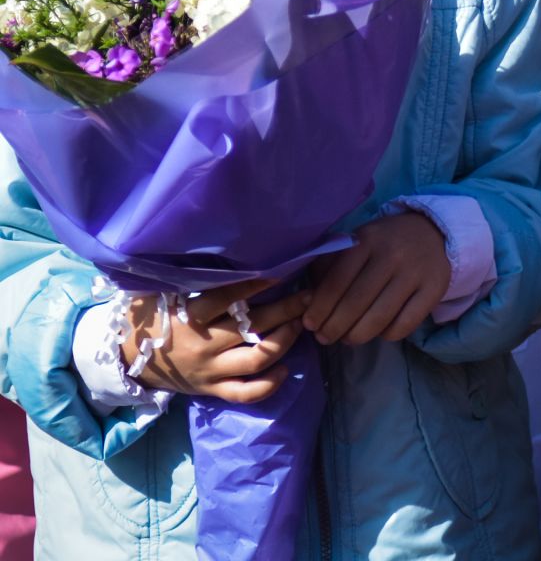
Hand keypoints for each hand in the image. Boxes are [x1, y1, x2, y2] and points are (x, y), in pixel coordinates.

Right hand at [123, 279, 309, 402]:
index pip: (226, 298)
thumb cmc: (151, 318)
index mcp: (190, 317)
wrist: (126, 360)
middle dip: (287, 310)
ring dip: (284, 341)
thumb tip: (221, 252)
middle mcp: (204, 345)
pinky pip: (245, 393)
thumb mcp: (162, 294)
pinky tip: (286, 369)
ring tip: (301, 324)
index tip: (281, 272)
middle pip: (253, 328)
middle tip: (309, 296)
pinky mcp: (213, 390)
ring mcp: (210, 370)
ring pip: (257, 360)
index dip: (254, 285)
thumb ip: (188, 279)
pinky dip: (269, 385)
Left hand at [303, 210, 451, 345]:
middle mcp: (392, 255)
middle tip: (324, 338)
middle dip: (334, 327)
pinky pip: (405, 324)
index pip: (336, 281)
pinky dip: (387, 335)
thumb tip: (308, 301)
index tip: (309, 324)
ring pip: (380, 318)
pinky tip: (380, 331)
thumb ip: (330, 265)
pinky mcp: (435, 288)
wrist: (432, 232)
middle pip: (356, 303)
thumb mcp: (356, 242)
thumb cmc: (384, 243)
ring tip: (348, 339)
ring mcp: (416, 273)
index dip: (320, 308)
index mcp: (367, 240)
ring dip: (357, 336)